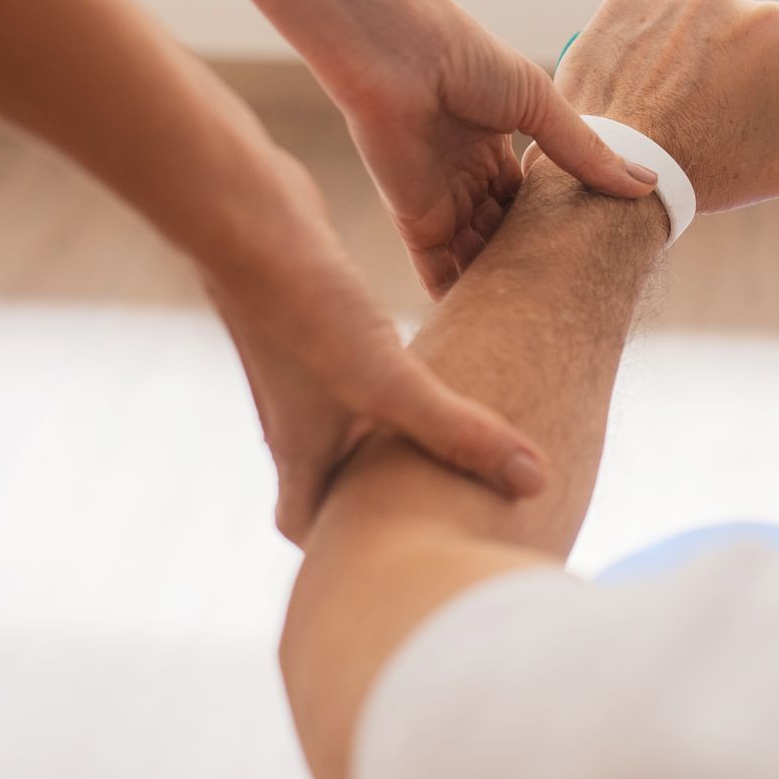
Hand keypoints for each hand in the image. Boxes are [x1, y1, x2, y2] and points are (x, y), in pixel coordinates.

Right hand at [200, 163, 547, 543]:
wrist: (244, 217)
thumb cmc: (305, 308)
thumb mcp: (391, 379)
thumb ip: (459, 431)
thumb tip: (534, 483)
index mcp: (300, 450)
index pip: (305, 524)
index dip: (341, 554)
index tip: (396, 562)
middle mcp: (294, 417)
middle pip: (332, 479)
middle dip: (378, 503)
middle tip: (445, 511)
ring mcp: (301, 368)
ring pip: (347, 422)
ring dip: (392, 437)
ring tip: (457, 443)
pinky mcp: (315, 323)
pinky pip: (357, 371)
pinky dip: (394, 382)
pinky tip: (440, 360)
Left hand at [322, 0, 658, 297]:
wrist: (398, 53)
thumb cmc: (464, 58)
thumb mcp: (540, 106)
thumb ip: (586, 152)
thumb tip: (646, 184)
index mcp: (496, 144)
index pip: (533, 199)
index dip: (560, 224)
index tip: (595, 250)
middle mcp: (468, 177)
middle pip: (508, 233)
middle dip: (535, 260)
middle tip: (577, 293)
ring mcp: (442, 200)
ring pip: (479, 257)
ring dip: (504, 283)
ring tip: (546, 315)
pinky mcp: (415, 220)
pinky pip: (439, 271)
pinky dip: (461, 295)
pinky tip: (492, 321)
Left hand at [539, 0, 778, 212]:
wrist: (627, 178)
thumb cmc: (717, 170)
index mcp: (774, 23)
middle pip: (741, 21)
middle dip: (738, 53)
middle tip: (722, 100)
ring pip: (689, 19)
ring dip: (689, 47)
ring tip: (674, 98)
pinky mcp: (618, 5)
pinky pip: (644, 18)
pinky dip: (645, 43)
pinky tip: (642, 80)